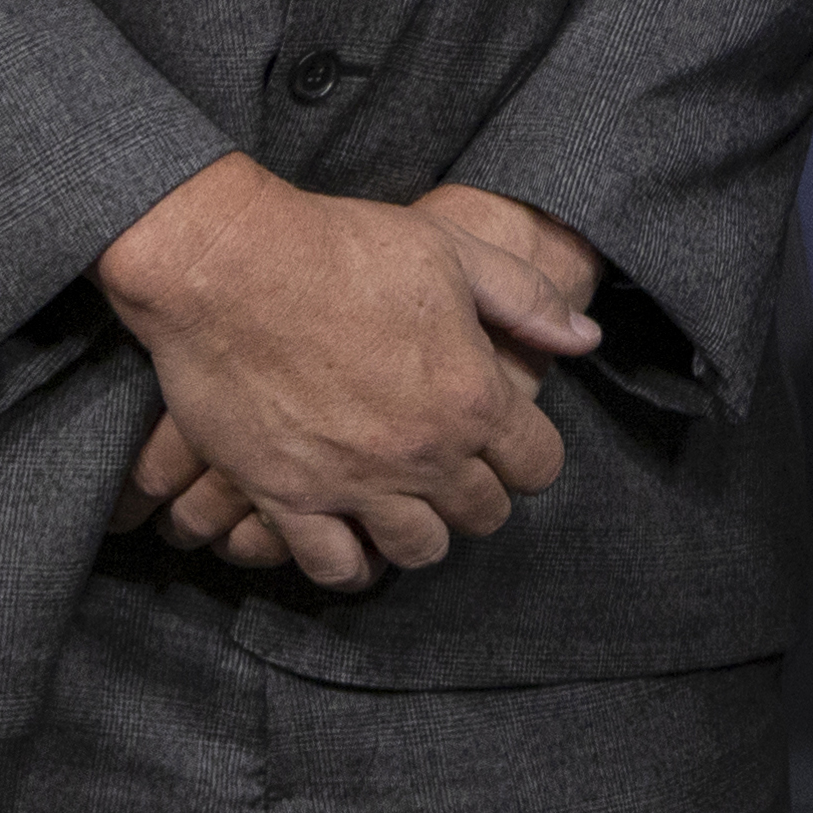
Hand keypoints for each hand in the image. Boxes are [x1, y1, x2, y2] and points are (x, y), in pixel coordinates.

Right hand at [94, 156, 576, 593]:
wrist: (226, 263)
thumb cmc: (342, 247)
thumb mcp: (453, 251)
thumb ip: (527, 301)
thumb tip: (586, 338)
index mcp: (473, 397)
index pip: (538, 466)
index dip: (528, 456)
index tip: (507, 443)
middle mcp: (423, 453)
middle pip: (482, 514)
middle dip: (478, 495)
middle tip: (453, 472)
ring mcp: (354, 482)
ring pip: (418, 550)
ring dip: (420, 533)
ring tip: (404, 506)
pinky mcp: (285, 497)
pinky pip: (333, 566)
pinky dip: (349, 564)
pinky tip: (350, 541)